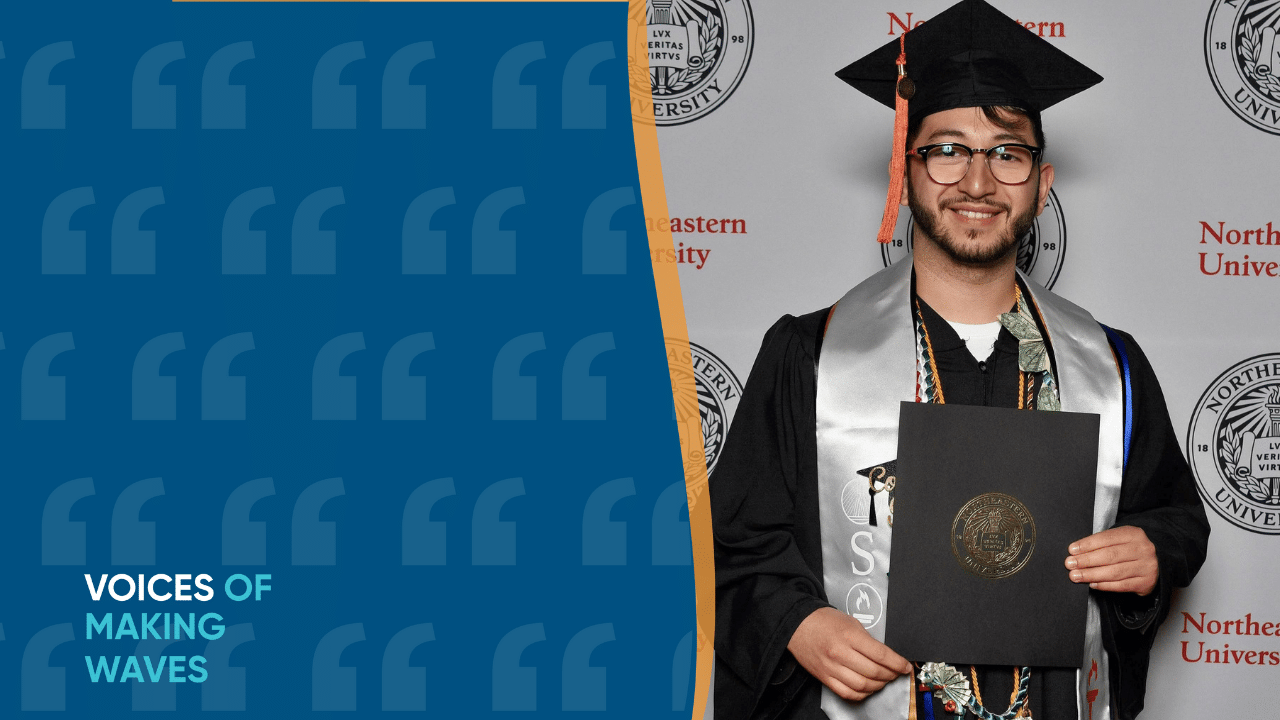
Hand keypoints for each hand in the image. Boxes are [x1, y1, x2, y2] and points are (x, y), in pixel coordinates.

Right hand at [787, 607, 912, 701]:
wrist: (797, 625)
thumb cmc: (824, 621)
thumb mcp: (851, 622)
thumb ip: (868, 640)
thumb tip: (885, 657)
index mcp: (849, 635)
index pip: (881, 654)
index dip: (897, 663)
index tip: (905, 666)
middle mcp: (840, 653)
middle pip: (874, 672)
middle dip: (891, 675)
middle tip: (896, 673)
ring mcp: (831, 667)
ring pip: (863, 686)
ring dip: (878, 686)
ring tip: (883, 680)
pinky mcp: (824, 677)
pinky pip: (847, 693)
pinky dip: (862, 694)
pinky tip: (867, 688)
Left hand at [1065, 526, 1157, 595]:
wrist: (1159, 561)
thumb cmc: (1132, 548)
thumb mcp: (1122, 538)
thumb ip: (1103, 543)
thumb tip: (1077, 552)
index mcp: (1134, 534)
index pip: (1107, 538)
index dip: (1087, 544)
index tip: (1072, 550)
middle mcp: (1143, 549)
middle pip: (1109, 556)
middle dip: (1086, 560)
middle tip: (1070, 564)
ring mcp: (1146, 567)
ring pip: (1114, 572)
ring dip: (1092, 575)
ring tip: (1076, 576)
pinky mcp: (1146, 582)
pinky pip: (1122, 585)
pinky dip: (1105, 585)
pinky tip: (1092, 584)